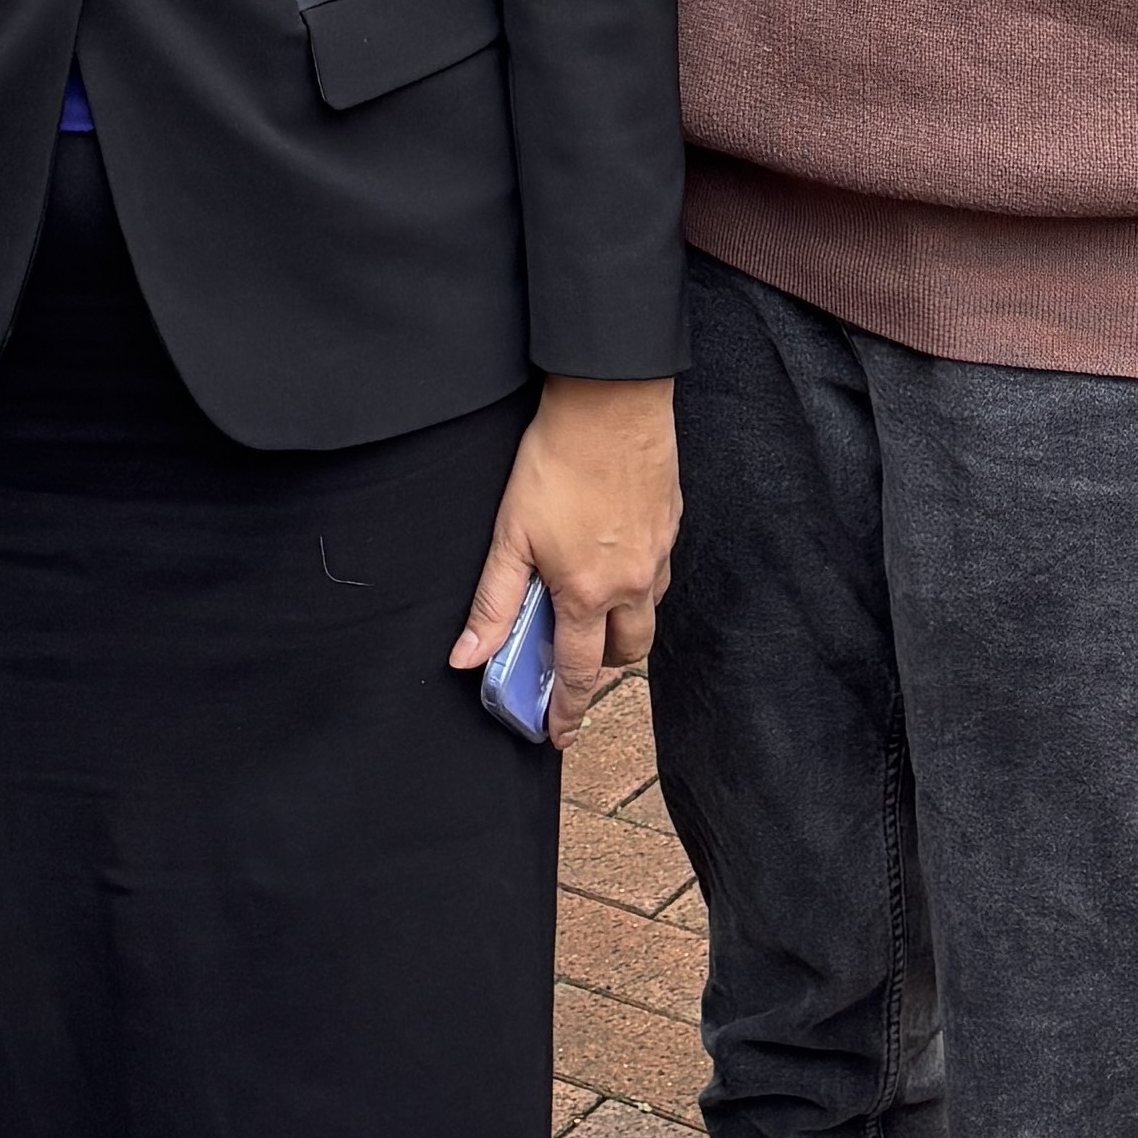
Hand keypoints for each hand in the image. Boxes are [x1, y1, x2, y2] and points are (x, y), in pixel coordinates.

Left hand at [453, 375, 678, 746]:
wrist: (612, 402)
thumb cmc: (557, 462)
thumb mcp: (510, 535)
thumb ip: (493, 603)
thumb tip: (468, 658)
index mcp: (590, 593)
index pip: (582, 672)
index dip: (569, 710)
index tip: (561, 735)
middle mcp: (634, 583)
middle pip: (625, 652)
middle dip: (600, 664)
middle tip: (570, 652)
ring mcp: (658, 554)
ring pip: (646, 612)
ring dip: (619, 621)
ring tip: (586, 599)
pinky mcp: (670, 524)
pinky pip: (657, 572)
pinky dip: (634, 580)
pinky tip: (609, 552)